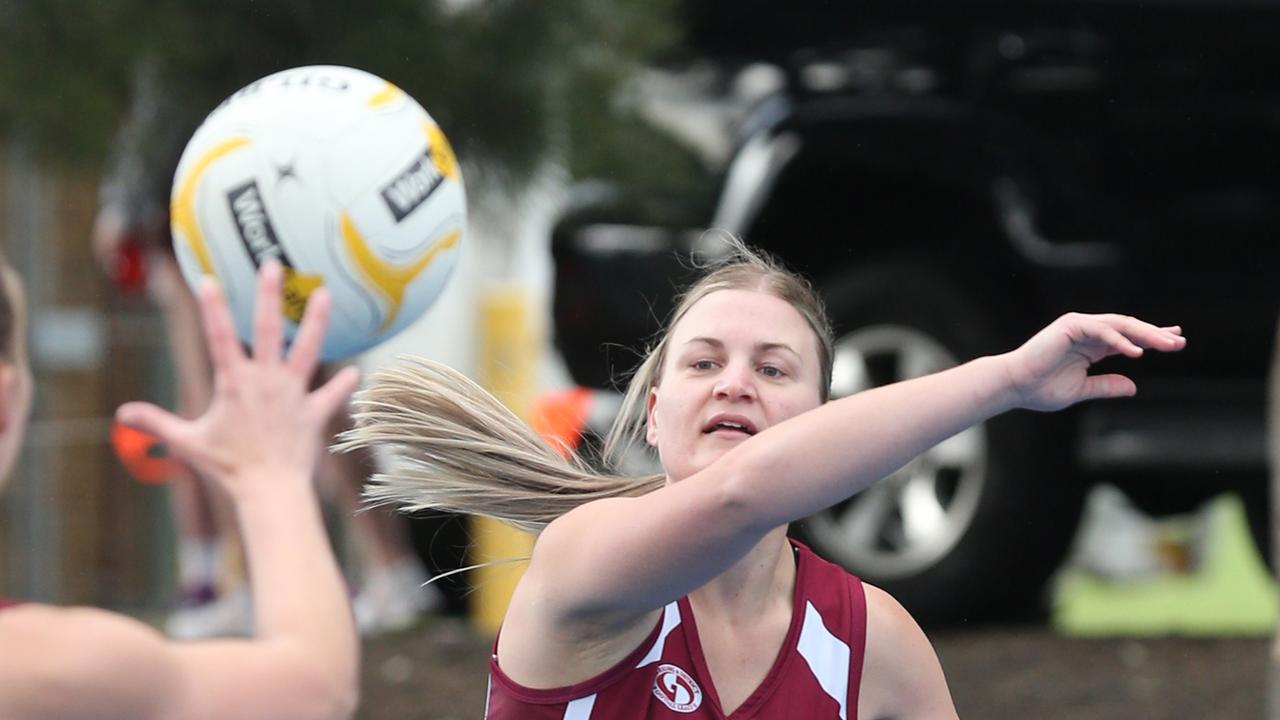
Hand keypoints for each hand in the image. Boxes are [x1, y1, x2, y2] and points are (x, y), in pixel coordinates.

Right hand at [115, 261, 358, 497]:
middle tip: (274, 264)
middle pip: (267, 329)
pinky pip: (333, 393)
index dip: (212, 309)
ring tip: (324, 293)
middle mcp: (266, 381)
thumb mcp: (188, 443)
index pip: (219, 337)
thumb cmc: (228, 468)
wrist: (269, 490)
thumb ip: (157, 424)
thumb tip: (122, 414)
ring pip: (307, 349)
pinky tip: (355, 371)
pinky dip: (344, 384)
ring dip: (315, 321)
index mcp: (234, 383)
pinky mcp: (315, 412)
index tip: (208, 280)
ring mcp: (293, 394)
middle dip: (269, 295)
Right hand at [1003, 313, 1185, 411]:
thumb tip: (1133, 387)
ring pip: (1119, 325)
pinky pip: (1101, 330)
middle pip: (1129, 328)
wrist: (1015, 387)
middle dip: (1155, 334)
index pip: (1127, 337)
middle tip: (1179, 341)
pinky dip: (1119, 340)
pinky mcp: (1070, 326)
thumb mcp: (1082, 390)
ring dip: (1145, 334)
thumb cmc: (1040, 389)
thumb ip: (1106, 385)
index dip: (1152, 338)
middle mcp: (1087, 331)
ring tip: (1166, 344)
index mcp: (1090, 345)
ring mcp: (1078, 326)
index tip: (1175, 340)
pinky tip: (1136, 352)